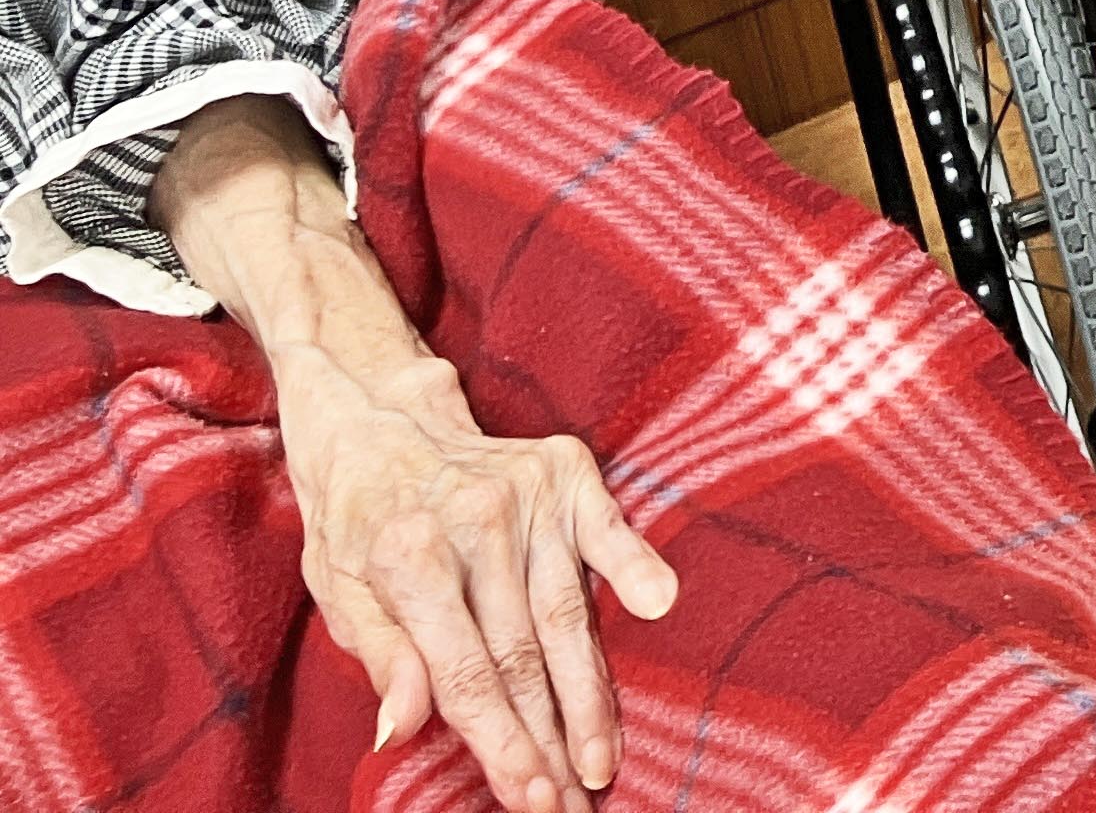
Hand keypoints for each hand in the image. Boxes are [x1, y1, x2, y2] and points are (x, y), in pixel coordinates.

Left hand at [280, 349, 676, 812]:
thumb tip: (399, 732)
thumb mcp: (338, 593)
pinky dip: (636, 566)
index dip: (501, 743)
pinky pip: (609, 531)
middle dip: (551, 740)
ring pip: (568, 615)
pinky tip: (658, 606)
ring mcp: (524, 494)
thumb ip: (381, 658)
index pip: (465, 675)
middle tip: (572, 803)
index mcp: (407, 558)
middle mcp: (473, 522)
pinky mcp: (564, 472)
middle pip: (523, 656)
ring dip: (588, 696)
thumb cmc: (357, 525)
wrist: (381, 420)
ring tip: (602, 758)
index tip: (529, 797)